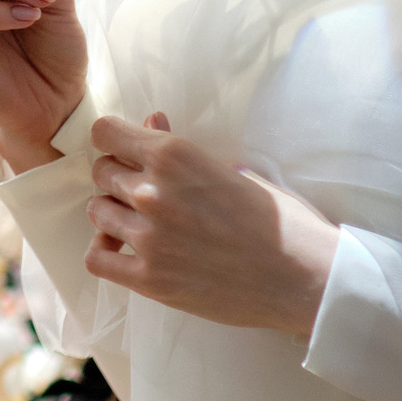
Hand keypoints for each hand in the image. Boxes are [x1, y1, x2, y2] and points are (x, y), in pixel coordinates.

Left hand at [82, 113, 340, 337]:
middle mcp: (152, 192)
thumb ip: (181, 150)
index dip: (113, 141)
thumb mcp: (232, 170)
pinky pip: (96, 260)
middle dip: (117, 178)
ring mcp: (147, 237)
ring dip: (113, 215)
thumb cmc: (279, 220)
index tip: (125, 152)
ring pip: (96, 212)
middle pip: (101, 172)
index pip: (104, 132)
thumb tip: (151, 121)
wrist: (304, 277)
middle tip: (143, 193)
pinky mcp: (149, 279)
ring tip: (138, 223)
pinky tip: (124, 252)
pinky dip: (104, 254)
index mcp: (174, 155)